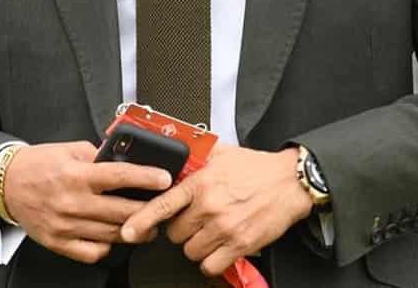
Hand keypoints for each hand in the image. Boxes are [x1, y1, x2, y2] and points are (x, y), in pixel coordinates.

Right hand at [2, 141, 171, 263]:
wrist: (7, 184)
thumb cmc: (40, 164)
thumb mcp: (70, 149)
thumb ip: (98, 155)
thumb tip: (125, 160)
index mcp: (77, 175)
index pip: (119, 176)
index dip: (146, 178)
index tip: (164, 179)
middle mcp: (72, 202)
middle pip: (121, 211)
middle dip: (148, 210)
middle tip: (162, 207)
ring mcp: (65, 225)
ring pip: (111, 234)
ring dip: (133, 230)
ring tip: (146, 224)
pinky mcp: (58, 242)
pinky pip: (92, 251)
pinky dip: (107, 246)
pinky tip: (114, 236)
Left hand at [121, 144, 311, 276]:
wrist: (288, 182)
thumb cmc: (255, 168)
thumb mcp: (222, 153)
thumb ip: (196, 156)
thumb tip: (176, 153)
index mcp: (202, 182)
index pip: (164, 203)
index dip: (142, 219)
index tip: (128, 230)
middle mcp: (210, 206)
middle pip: (175, 233)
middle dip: (182, 228)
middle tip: (196, 218)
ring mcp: (225, 228)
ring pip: (191, 250)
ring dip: (197, 244)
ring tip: (210, 230)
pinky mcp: (239, 245)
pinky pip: (211, 264)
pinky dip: (212, 259)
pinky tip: (219, 245)